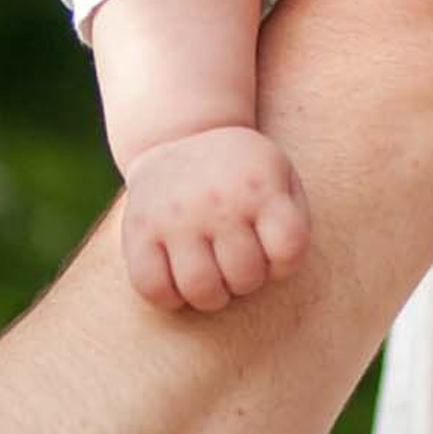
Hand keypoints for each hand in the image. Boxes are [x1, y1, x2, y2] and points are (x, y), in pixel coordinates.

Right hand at [121, 126, 310, 312]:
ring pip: (201, 290)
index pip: (288, 249)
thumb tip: (278, 268)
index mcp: (259, 184)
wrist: (180, 135)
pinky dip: (170, 298)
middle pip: (245, 276)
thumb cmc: (241, 172)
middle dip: (247, 279)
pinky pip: (153, 289)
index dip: (285, 262)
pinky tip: (179, 280)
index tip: (272, 251)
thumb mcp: (279, 174)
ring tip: (214, 276)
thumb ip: (293, 220)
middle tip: (238, 262)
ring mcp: (175, 216)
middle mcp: (217, 199)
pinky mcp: (138, 230)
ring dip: (213, 296)